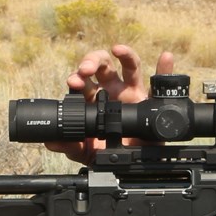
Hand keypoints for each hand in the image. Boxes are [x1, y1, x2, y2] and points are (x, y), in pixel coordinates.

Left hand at [48, 44, 176, 163]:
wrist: (130, 165)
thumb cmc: (107, 153)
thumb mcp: (85, 152)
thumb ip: (68, 145)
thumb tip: (50, 142)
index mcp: (93, 99)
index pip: (83, 81)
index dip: (77, 78)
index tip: (74, 82)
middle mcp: (112, 90)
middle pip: (102, 66)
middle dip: (92, 62)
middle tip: (87, 69)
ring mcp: (131, 92)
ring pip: (128, 65)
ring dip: (123, 54)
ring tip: (117, 50)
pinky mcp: (150, 99)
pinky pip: (160, 81)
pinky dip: (165, 69)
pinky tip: (165, 58)